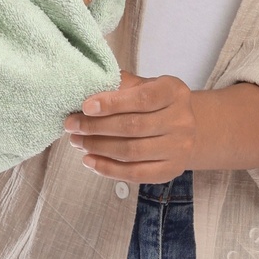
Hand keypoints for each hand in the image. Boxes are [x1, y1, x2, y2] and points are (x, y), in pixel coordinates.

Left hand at [62, 73, 258, 180]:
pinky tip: (89, 160)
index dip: (112, 103)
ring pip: (131, 152)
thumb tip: (86, 86)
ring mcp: (179, 148)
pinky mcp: (171, 170)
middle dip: (96, 127)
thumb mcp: (145, 85)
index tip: (85, 106)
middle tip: (71, 125)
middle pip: (133, 127)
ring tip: (76, 141)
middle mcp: (182, 120)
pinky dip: (108, 169)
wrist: (187, 128)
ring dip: (97, 147)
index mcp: (175, 92)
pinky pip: (135, 173)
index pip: (142, 98)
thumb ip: (120, 85)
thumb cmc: (157, 103)